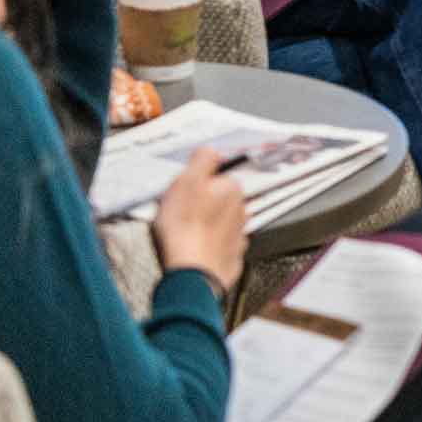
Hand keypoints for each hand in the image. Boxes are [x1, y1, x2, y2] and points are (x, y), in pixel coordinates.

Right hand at [152, 148, 246, 296]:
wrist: (192, 271)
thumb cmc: (186, 228)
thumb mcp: (187, 181)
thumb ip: (202, 161)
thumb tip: (210, 151)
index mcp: (232, 189)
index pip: (217, 177)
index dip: (197, 184)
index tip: (183, 192)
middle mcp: (241, 210)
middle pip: (219, 200)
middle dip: (202, 204)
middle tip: (179, 213)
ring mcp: (238, 235)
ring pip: (220, 223)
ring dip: (206, 225)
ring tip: (184, 233)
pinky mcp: (231, 257)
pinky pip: (218, 246)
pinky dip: (208, 246)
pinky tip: (194, 248)